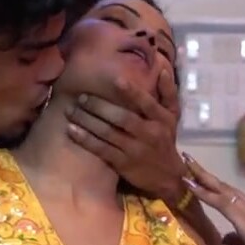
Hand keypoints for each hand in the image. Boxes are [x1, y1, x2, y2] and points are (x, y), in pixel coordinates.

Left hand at [65, 72, 185, 201]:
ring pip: (108, 133)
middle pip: (122, 118)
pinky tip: (72, 130)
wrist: (168, 175)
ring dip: (87, 121)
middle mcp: (148, 133)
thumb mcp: (173, 116)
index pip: (146, 103)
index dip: (132, 92)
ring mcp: (135, 149)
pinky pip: (101, 149)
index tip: (116, 80)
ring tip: (71, 111)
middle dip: (99, 107)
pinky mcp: (123, 163)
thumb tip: (162, 69)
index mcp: (161, 119)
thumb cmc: (166, 139)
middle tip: (81, 97)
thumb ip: (168, 92)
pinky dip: (86, 139)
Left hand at [182, 154, 244, 244]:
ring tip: (186, 164)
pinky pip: (218, 201)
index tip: (201, 176)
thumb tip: (224, 237)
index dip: (216, 186)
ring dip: (201, 176)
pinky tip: (189, 185)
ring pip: (220, 188)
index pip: (231, 194)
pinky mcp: (241, 215)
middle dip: (206, 173)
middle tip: (188, 158)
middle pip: (224, 186)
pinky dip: (203, 192)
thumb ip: (236, 239)